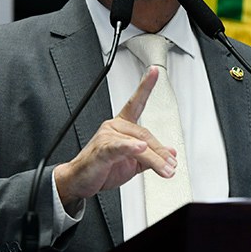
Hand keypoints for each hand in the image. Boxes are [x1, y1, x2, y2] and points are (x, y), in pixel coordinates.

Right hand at [53, 66, 178, 210]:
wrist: (79, 180)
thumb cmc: (103, 168)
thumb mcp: (133, 163)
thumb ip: (152, 156)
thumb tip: (171, 152)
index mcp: (122, 125)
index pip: (136, 102)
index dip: (146, 86)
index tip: (155, 71)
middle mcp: (114, 126)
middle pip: (145, 134)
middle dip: (160, 152)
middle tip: (171, 165)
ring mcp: (107, 137)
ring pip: (138, 143)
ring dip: (155, 159)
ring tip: (166, 169)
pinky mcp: (102, 150)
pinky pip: (119, 147)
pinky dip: (130, 148)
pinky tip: (140, 148)